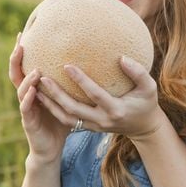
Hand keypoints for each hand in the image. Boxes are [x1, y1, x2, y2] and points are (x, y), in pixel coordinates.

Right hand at [9, 33, 69, 163]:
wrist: (50, 148)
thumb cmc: (60, 121)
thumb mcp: (67, 98)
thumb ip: (73, 82)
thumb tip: (93, 62)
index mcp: (33, 88)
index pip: (25, 65)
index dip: (22, 50)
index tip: (24, 32)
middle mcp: (26, 95)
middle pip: (16, 72)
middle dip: (16, 58)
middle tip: (20, 42)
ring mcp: (25, 108)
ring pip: (20, 89)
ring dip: (27, 78)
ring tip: (36, 69)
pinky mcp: (28, 121)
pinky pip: (26, 108)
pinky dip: (28, 98)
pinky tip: (33, 91)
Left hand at [35, 56, 164, 140]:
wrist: (143, 127)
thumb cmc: (146, 102)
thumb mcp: (149, 88)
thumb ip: (138, 73)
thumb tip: (122, 58)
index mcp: (115, 110)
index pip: (94, 94)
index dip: (81, 81)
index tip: (67, 65)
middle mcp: (101, 120)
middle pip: (73, 109)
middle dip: (56, 94)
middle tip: (42, 78)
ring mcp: (93, 126)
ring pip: (66, 118)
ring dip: (50, 104)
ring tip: (36, 88)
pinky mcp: (87, 128)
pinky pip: (67, 120)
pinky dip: (54, 110)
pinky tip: (42, 96)